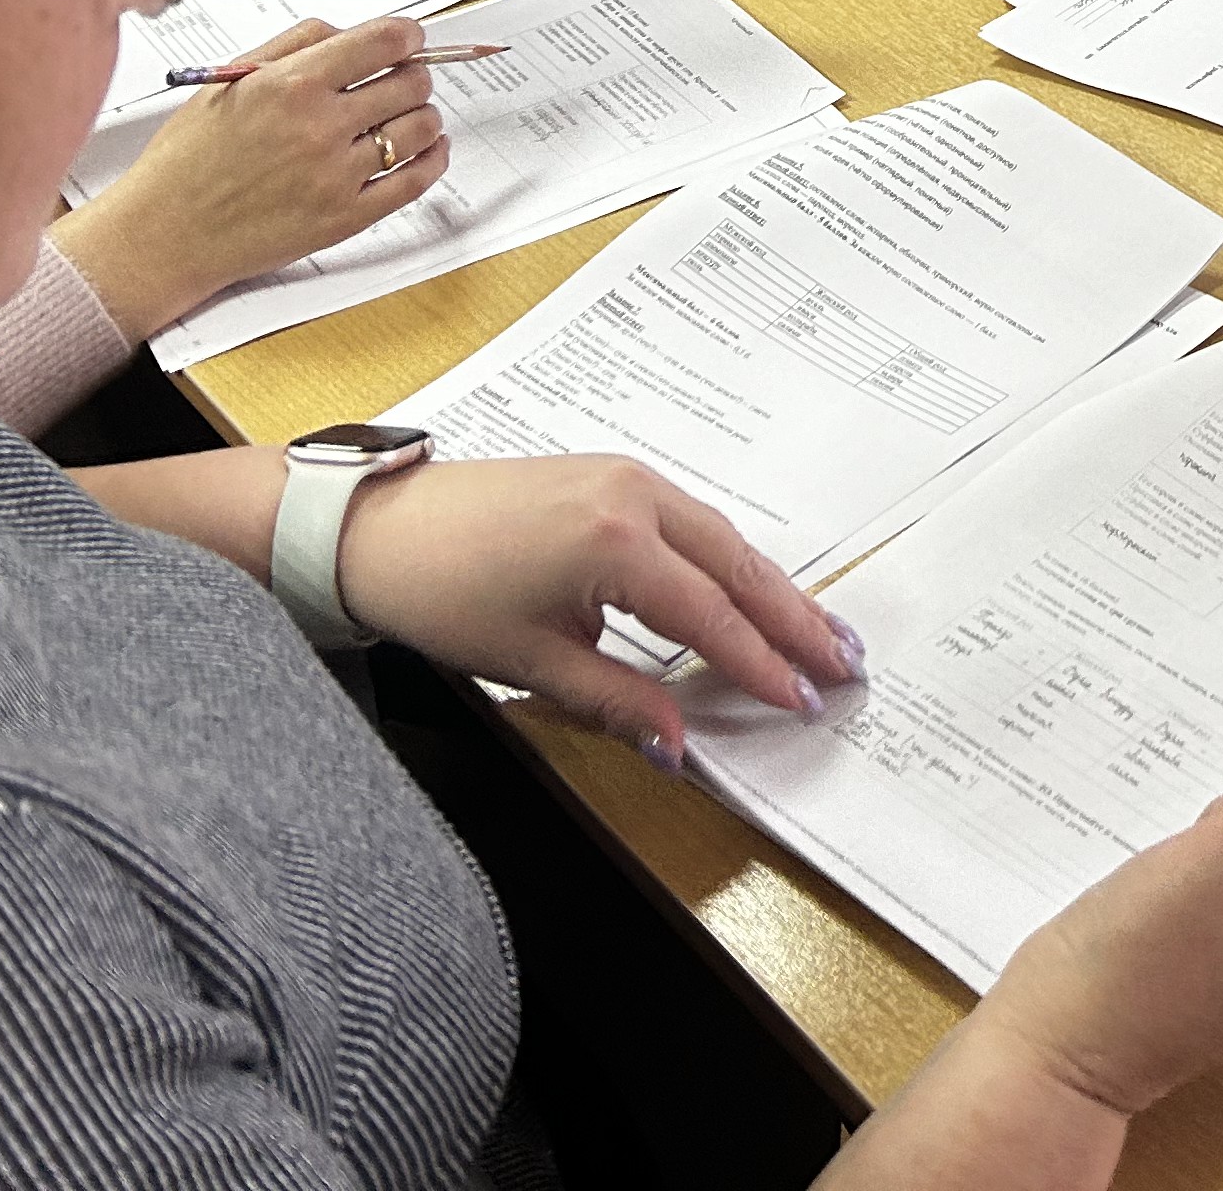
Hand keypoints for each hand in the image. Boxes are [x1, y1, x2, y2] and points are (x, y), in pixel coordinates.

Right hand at [51, 18, 441, 338]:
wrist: (165, 232)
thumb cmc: (188, 158)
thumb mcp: (229, 80)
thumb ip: (293, 45)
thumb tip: (349, 32)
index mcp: (292, 85)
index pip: (384, 41)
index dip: (407, 35)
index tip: (408, 39)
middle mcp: (320, 127)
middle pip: (409, 83)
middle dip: (413, 73)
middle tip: (404, 76)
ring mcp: (338, 175)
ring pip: (420, 128)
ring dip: (424, 114)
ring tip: (410, 113)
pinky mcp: (347, 218)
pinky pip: (416, 181)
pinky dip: (433, 159)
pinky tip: (429, 149)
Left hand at [331, 454, 857, 766]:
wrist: (377, 528)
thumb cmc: (441, 588)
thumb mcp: (531, 662)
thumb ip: (617, 702)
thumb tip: (678, 746)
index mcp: (614, 542)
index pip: (711, 615)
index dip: (760, 665)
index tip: (802, 700)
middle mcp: (634, 496)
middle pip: (739, 566)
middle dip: (796, 619)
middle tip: (845, 663)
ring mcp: (627, 477)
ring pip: (724, 539)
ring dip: (772, 588)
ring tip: (820, 632)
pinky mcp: (614, 476)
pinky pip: (694, 521)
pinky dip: (732, 562)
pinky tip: (752, 590)